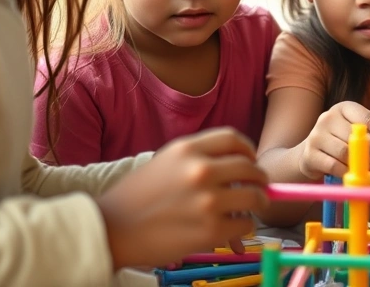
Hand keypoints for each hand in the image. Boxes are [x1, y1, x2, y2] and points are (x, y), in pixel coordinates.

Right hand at [96, 128, 268, 269]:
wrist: (110, 230)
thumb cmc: (135, 197)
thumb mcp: (165, 162)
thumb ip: (199, 159)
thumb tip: (239, 166)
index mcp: (187, 150)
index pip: (234, 139)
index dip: (248, 150)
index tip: (250, 160)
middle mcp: (200, 170)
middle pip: (250, 168)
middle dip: (259, 179)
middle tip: (258, 188)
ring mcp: (207, 201)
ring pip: (255, 197)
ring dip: (258, 203)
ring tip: (252, 208)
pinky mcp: (210, 230)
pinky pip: (245, 225)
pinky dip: (244, 228)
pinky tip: (234, 228)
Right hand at [299, 102, 369, 180]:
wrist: (312, 153)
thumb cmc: (341, 139)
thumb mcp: (358, 127)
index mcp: (344, 108)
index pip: (368, 119)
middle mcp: (328, 117)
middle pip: (358, 136)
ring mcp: (316, 135)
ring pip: (346, 152)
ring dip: (365, 165)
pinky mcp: (310, 154)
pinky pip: (334, 166)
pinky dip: (349, 173)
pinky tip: (359, 177)